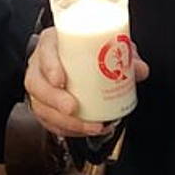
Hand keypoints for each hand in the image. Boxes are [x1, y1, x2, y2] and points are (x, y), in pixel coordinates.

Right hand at [24, 27, 149, 137]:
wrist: (74, 56)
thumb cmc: (87, 48)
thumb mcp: (106, 44)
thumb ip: (124, 54)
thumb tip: (139, 69)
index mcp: (53, 43)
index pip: (44, 50)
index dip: (49, 66)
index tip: (60, 79)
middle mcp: (40, 64)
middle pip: (35, 83)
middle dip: (54, 99)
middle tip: (73, 108)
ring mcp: (40, 85)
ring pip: (39, 105)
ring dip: (63, 121)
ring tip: (89, 126)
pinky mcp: (44, 104)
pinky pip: (47, 120)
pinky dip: (65, 129)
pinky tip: (84, 131)